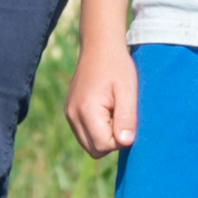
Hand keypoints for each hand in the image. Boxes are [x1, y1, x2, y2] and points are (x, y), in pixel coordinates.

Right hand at [67, 38, 139, 157]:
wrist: (99, 47)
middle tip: (122, 115)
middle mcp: (73, 116)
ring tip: (114, 111)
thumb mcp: (128, 90)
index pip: (104, 145)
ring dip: (104, 135)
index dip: (121, 139)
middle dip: (112, 140)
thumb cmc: (117, 66)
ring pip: (89, 144)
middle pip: (94, 150)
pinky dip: (97, 129)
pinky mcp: (70, 111)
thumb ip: (127, 117)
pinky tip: (107, 110)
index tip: (127, 118)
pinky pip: (84, 133)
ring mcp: (69, 114)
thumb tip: (125, 143)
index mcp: (86, 111)